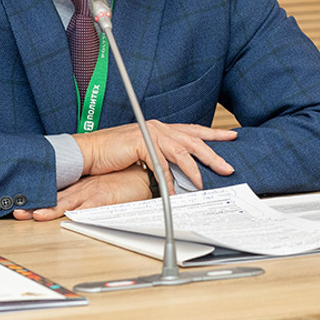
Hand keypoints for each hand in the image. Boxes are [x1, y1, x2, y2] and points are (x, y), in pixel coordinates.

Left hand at [13, 165, 151, 220]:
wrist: (141, 178)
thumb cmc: (120, 183)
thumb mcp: (97, 190)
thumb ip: (83, 200)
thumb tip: (68, 210)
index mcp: (78, 187)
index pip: (52, 194)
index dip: (36, 200)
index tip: (19, 207)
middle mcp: (81, 189)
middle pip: (53, 199)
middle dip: (34, 207)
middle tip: (18, 213)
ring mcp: (90, 193)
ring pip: (65, 203)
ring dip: (49, 210)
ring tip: (35, 215)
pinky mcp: (103, 198)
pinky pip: (87, 207)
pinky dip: (75, 213)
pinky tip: (66, 218)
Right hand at [74, 120, 237, 188]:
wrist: (88, 152)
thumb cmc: (112, 154)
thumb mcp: (142, 153)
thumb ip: (160, 157)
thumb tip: (176, 171)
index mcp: (160, 127)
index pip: (192, 130)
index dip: (212, 134)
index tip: (231, 136)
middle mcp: (158, 127)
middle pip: (193, 140)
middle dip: (213, 154)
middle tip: (228, 166)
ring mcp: (150, 133)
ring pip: (181, 152)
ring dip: (194, 170)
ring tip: (204, 184)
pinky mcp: (142, 143)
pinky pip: (161, 165)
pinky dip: (168, 180)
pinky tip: (173, 191)